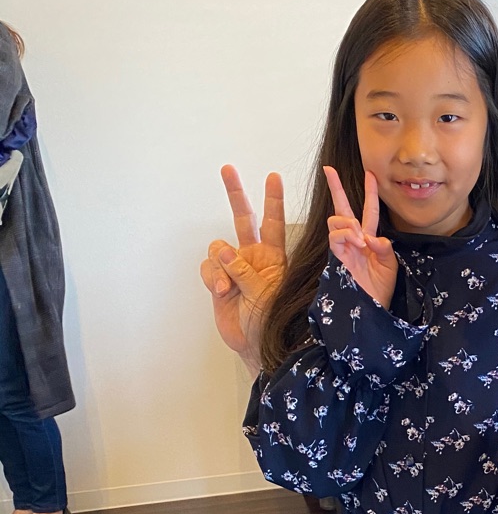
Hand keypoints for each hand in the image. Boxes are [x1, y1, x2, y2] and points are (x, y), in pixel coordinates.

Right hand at [201, 166, 286, 369]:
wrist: (254, 344)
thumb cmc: (271, 322)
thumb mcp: (266, 296)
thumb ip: (246, 273)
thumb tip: (227, 252)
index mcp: (273, 258)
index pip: (274, 223)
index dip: (273, 200)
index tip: (273, 177)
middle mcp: (252, 257)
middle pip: (242, 219)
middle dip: (236, 194)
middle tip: (228, 169)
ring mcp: (233, 268)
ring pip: (218, 248)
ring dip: (219, 265)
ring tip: (227, 287)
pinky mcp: (217, 280)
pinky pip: (208, 267)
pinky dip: (211, 277)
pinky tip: (220, 292)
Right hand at [324, 166, 397, 310]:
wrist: (373, 309)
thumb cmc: (381, 290)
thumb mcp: (391, 265)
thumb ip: (384, 247)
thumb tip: (370, 236)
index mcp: (369, 239)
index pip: (368, 210)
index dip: (369, 192)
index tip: (370, 173)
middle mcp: (354, 240)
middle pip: (342, 208)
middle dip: (335, 188)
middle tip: (329, 170)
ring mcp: (343, 248)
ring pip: (336, 220)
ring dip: (348, 222)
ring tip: (360, 237)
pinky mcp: (336, 257)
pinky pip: (335, 237)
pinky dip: (346, 234)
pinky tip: (357, 242)